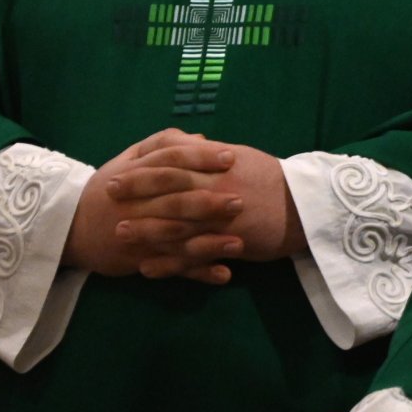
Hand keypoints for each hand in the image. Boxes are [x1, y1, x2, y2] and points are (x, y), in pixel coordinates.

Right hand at [63, 129, 243, 281]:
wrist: (69, 228)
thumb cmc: (108, 189)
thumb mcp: (129, 160)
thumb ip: (163, 145)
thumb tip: (201, 137)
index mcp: (135, 173)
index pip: (169, 160)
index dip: (200, 157)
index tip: (231, 156)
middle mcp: (136, 203)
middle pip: (174, 200)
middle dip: (208, 202)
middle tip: (240, 202)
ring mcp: (138, 234)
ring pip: (176, 238)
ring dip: (209, 243)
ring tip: (240, 244)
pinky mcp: (140, 260)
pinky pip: (172, 268)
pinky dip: (198, 273)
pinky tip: (224, 275)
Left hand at [108, 140, 308, 272]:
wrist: (304, 208)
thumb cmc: (271, 179)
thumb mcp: (241, 157)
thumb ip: (209, 152)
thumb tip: (184, 142)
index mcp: (218, 167)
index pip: (172, 165)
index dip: (141, 171)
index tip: (117, 175)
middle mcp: (216, 190)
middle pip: (167, 193)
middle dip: (135, 196)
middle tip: (107, 200)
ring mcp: (222, 219)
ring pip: (176, 226)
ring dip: (144, 231)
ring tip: (119, 235)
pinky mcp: (229, 245)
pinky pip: (193, 257)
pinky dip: (168, 264)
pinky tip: (147, 269)